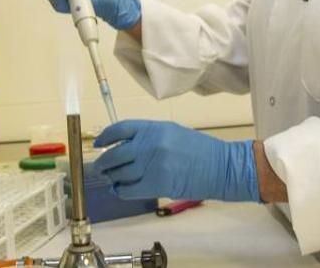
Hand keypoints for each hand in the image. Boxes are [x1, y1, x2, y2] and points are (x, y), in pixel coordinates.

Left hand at [92, 120, 259, 201]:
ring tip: (112, 180)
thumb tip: (124, 147)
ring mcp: (153, 164)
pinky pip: (129, 189)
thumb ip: (148, 137)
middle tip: (100, 168)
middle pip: (115, 154)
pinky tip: (120, 190)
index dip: (104, 137)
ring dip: (113, 178)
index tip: (98, 144)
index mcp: (154, 128)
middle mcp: (150, 144)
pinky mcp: (157, 184)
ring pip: (120, 173)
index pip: (119, 129)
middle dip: (103, 163)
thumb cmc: (200, 150)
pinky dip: (121, 191)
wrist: (221, 167)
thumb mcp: (172, 132)